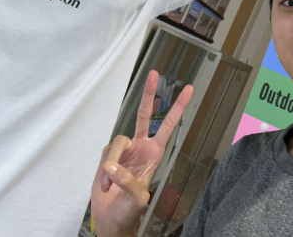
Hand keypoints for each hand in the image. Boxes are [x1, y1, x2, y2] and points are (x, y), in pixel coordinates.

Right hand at [91, 70, 193, 236]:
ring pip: (118, 142)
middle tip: (154, 73)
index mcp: (155, 153)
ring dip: (113, 165)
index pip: (168, 126)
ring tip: (111, 185)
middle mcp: (140, 146)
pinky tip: (106, 184)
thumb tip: (112, 165)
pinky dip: (104, 172)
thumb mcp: (136, 198)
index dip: (178, 108)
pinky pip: (105, 153)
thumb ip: (127, 180)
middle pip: (144, 114)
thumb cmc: (129, 210)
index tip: (188, 89)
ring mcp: (124, 149)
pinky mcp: (108, 154)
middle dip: (149, 93)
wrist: (110, 219)